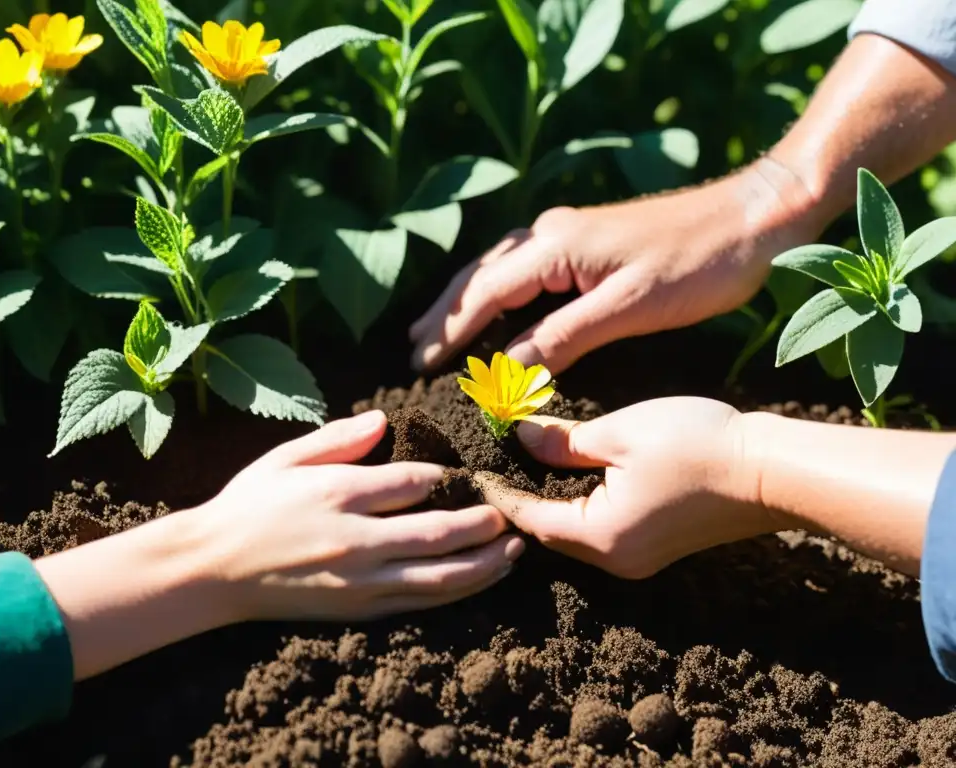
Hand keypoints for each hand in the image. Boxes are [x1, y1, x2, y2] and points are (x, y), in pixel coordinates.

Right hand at [195, 409, 524, 620]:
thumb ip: (338, 438)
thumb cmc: (247, 506)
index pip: (413, 482)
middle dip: (482, 524)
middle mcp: (355, 538)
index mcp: (337, 493)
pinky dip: (456, 592)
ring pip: (438, 576)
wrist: (210, 571)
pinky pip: (419, 603)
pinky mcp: (358, 609)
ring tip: (515, 552)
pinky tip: (478, 581)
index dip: (446, 478)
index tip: (462, 475)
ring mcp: (359, 580)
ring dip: (484, 565)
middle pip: (437, 531)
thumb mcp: (285, 458)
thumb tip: (386, 420)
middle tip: (509, 514)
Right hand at [410, 159, 819, 374]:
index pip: (486, 294)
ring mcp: (568, 234)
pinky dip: (498, 293)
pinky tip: (497, 308)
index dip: (452, 331)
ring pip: (499, 270)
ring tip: (438, 329)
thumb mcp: (629, 309)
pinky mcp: (586, 242)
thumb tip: (510, 368)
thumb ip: (565, 336)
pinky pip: (524, 270)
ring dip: (466, 301)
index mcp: (555, 247)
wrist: (752, 217)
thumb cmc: (697, 265)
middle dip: (445, 313)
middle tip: (412, 348)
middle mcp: (550, 234)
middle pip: (480, 276)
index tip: (421, 362)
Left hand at [474, 398, 775, 578]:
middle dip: (522, 499)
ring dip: (550, 502)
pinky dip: (580, 506)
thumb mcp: (619, 432)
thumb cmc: (697, 444)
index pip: (531, 519)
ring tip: (526, 465)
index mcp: (601, 536)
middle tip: (497, 462)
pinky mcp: (657, 548)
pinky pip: (602, 531)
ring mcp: (640, 559)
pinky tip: (571, 476)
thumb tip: (521, 439)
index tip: (476, 467)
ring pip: (576, 533)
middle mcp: (616, 560)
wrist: (774, 471)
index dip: (501, 492)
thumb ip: (563, 441)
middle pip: (551, 532)